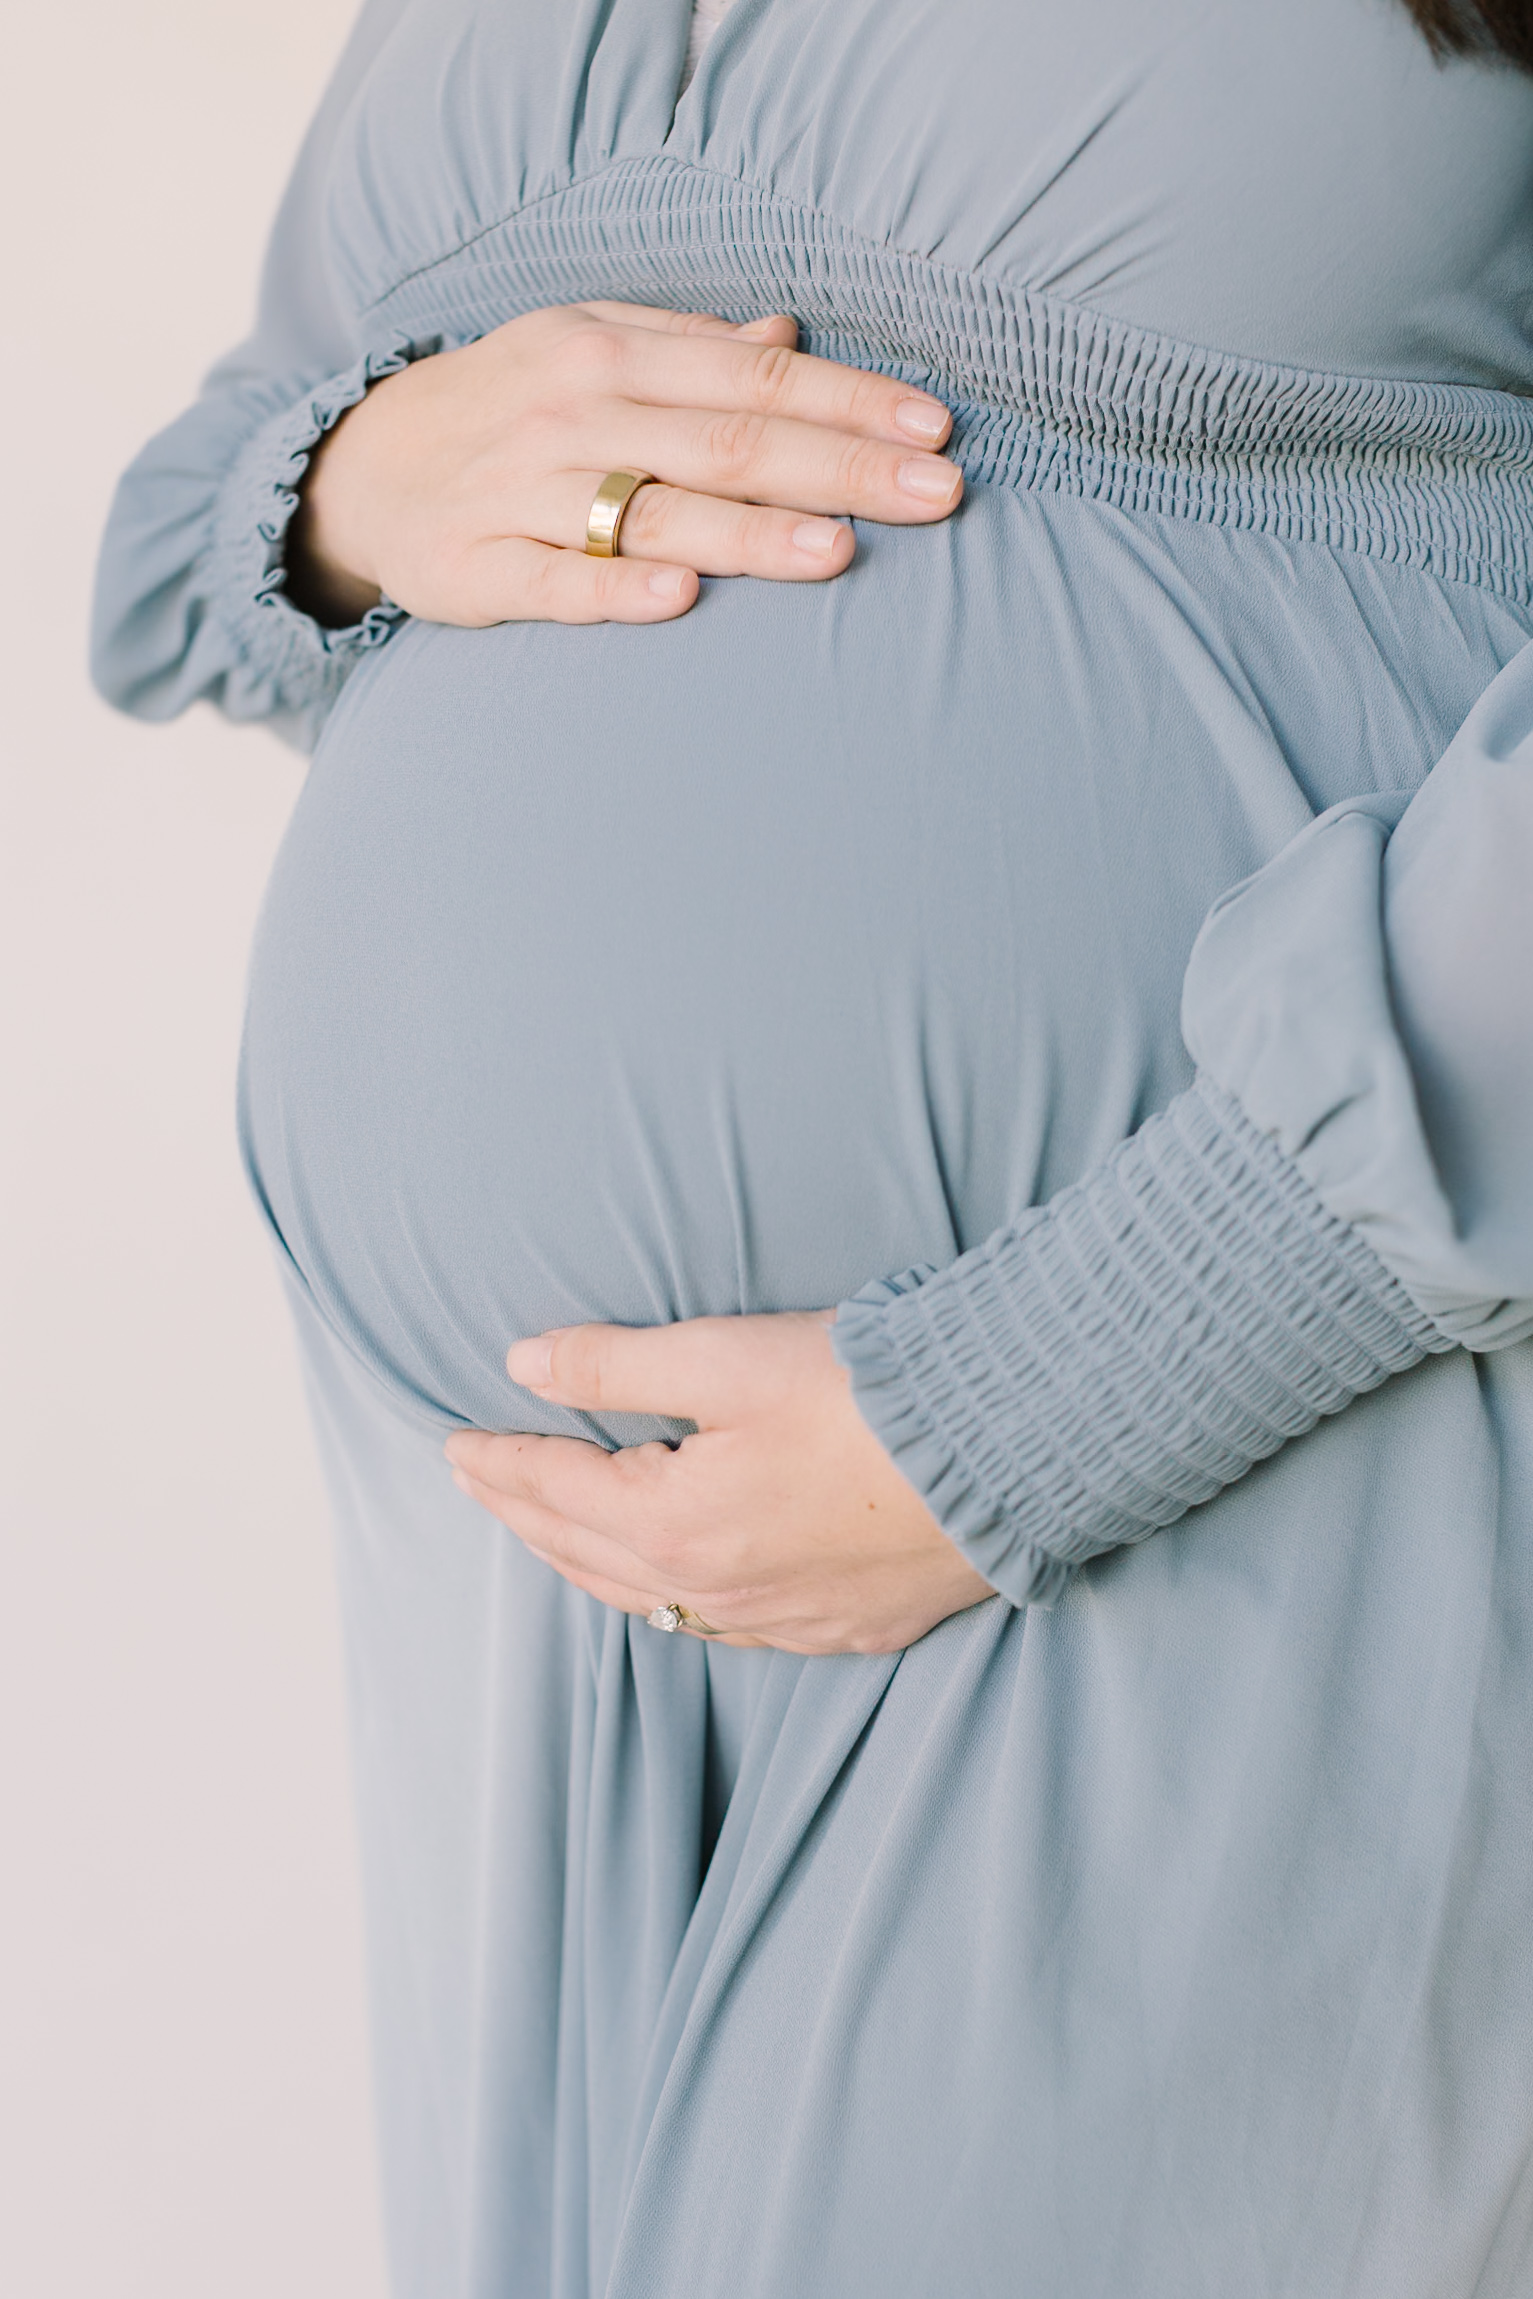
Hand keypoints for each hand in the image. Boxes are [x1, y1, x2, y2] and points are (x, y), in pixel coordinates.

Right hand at [289, 302, 960, 628]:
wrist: (365, 465)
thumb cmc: (510, 407)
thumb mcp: (590, 350)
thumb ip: (688, 348)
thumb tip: (790, 336)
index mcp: (612, 351)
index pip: (754, 375)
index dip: (849, 401)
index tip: (935, 430)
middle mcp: (574, 411)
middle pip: (726, 442)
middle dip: (838, 467)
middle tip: (935, 495)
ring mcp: (524, 492)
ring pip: (653, 511)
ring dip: (749, 533)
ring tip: (838, 551)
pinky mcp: (479, 568)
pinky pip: (555, 581)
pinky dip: (614, 589)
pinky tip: (680, 599)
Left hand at [443, 1312, 994, 1654]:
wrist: (1010, 1451)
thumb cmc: (873, 1397)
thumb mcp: (728, 1357)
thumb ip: (616, 1364)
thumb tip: (523, 1367)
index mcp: (675, 1525)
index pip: (556, 1489)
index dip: (500, 1462)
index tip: (455, 1443)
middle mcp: (717, 1591)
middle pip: (586, 1554)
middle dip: (523, 1514)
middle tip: (479, 1484)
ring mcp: (782, 1620)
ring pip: (649, 1603)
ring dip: (585, 1562)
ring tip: (548, 1533)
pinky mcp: (843, 1628)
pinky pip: (722, 1628)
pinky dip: (669, 1601)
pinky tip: (671, 1588)